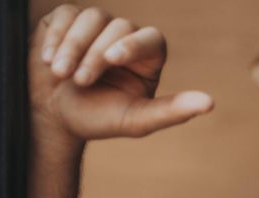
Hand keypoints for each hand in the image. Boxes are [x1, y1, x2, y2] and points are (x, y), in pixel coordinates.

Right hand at [29, 5, 212, 146]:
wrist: (57, 118)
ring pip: (90, 18)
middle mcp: (125, 37)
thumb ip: (172, 112)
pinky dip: (56, 37)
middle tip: (79, 82)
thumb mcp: (136, 121)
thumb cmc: (100, 120)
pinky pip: (65, 14)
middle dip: (95, 55)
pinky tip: (48, 60)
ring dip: (73, 46)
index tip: (111, 58)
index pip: (151, 38)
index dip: (132, 44)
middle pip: (117, 27)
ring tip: (60, 74)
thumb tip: (209, 103)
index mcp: (149, 58)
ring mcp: (97, 25)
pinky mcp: (68, 19)